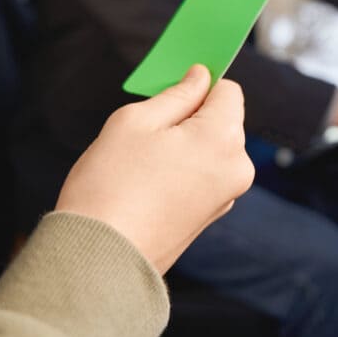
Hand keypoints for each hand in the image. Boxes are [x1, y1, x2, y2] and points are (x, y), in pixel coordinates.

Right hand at [55, 65, 253, 273]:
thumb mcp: (136, 121)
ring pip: (211, 148)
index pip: (228, 90)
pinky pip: (204, 175)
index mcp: (225, 138)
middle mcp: (237, 166)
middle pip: (223, 120)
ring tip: (143, 162)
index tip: (171, 90)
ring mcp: (227, 194)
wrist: (99, 259)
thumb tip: (199, 77)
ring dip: (185, 144)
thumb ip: (176, 94)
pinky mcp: (211, 215)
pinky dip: (183, 170)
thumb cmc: (111, 185)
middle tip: (147, 131)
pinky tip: (149, 183)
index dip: (200, 84)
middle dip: (191, 117)